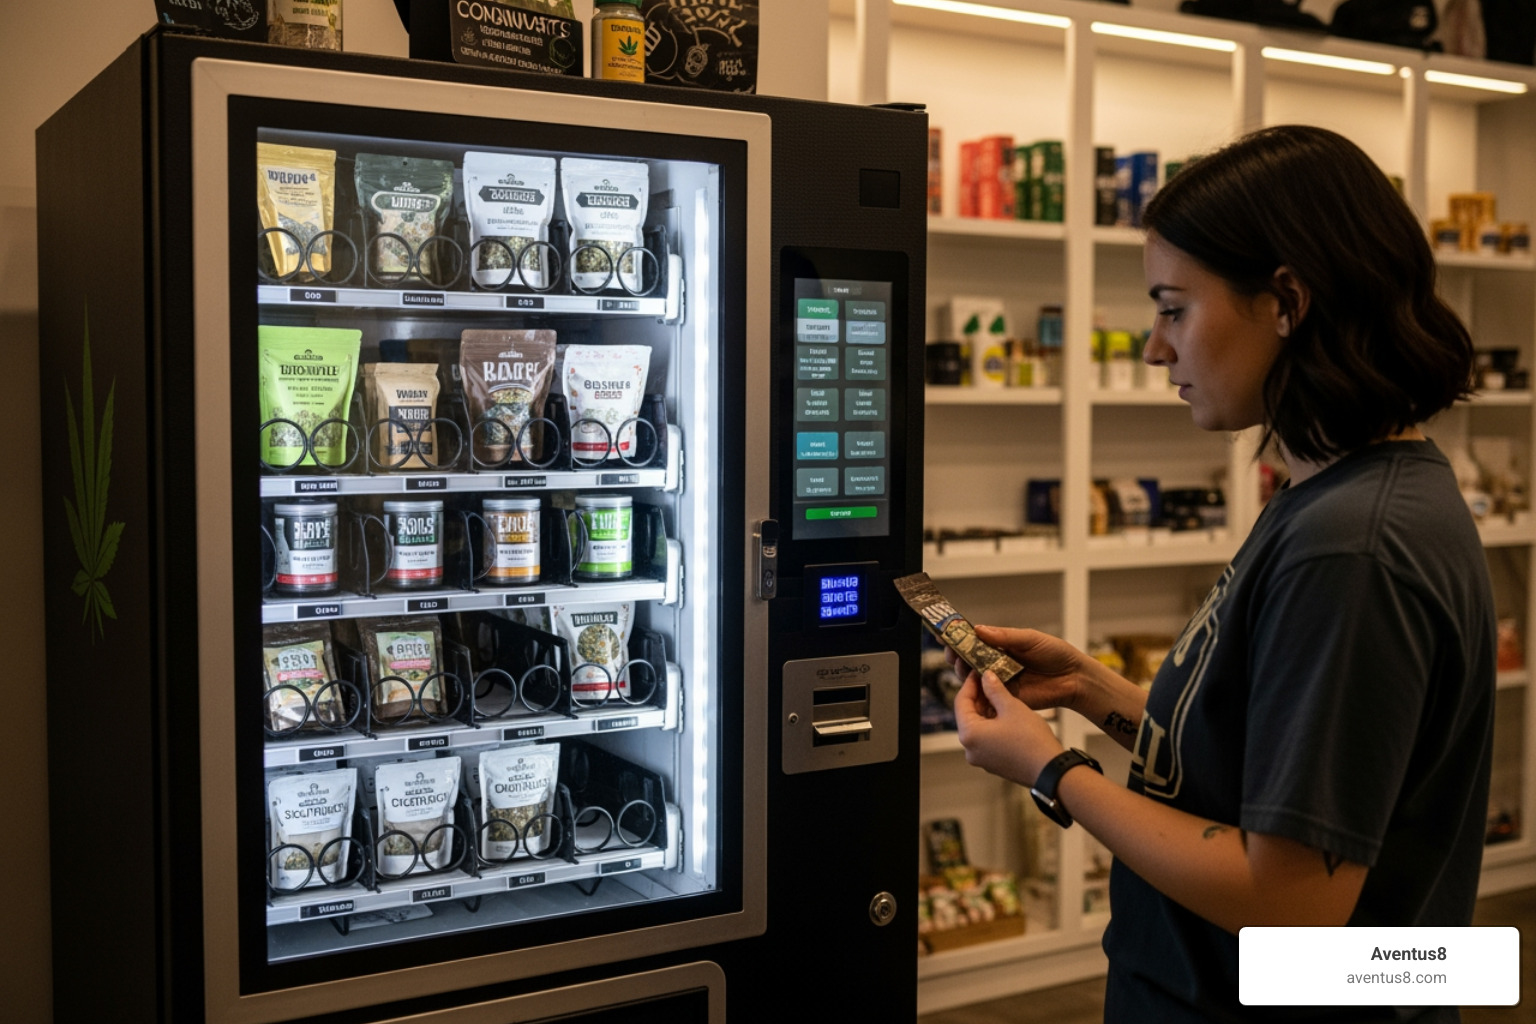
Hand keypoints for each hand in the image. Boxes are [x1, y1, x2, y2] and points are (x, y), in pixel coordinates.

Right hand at [944, 625, 1091, 714]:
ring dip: (963, 671)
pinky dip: (976, 692)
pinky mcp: (1005, 698)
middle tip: (952, 652)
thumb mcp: (1030, 639)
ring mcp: (999, 682)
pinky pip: (986, 696)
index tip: (946, 633)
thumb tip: (978, 630)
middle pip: (967, 660)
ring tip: (962, 665)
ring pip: (972, 678)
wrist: (1074, 678)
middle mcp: (996, 664)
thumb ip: (1005, 636)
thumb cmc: (1056, 654)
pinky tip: (972, 685)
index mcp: (1001, 646)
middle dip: (956, 655)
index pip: (974, 641)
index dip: (959, 638)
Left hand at [954, 669, 1064, 787]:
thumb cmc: (1031, 739)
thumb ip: (995, 689)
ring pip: (978, 727)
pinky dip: (992, 725)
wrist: (1051, 770)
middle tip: (990, 680)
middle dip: (979, 697)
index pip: (961, 702)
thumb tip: (986, 676)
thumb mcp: (1012, 707)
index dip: (970, 684)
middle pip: (968, 715)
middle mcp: (970, 749)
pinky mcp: (993, 763)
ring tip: (999, 694)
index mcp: (969, 735)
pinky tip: (1005, 714)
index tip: (978, 671)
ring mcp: (981, 758)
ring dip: (986, 710)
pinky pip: (987, 739)